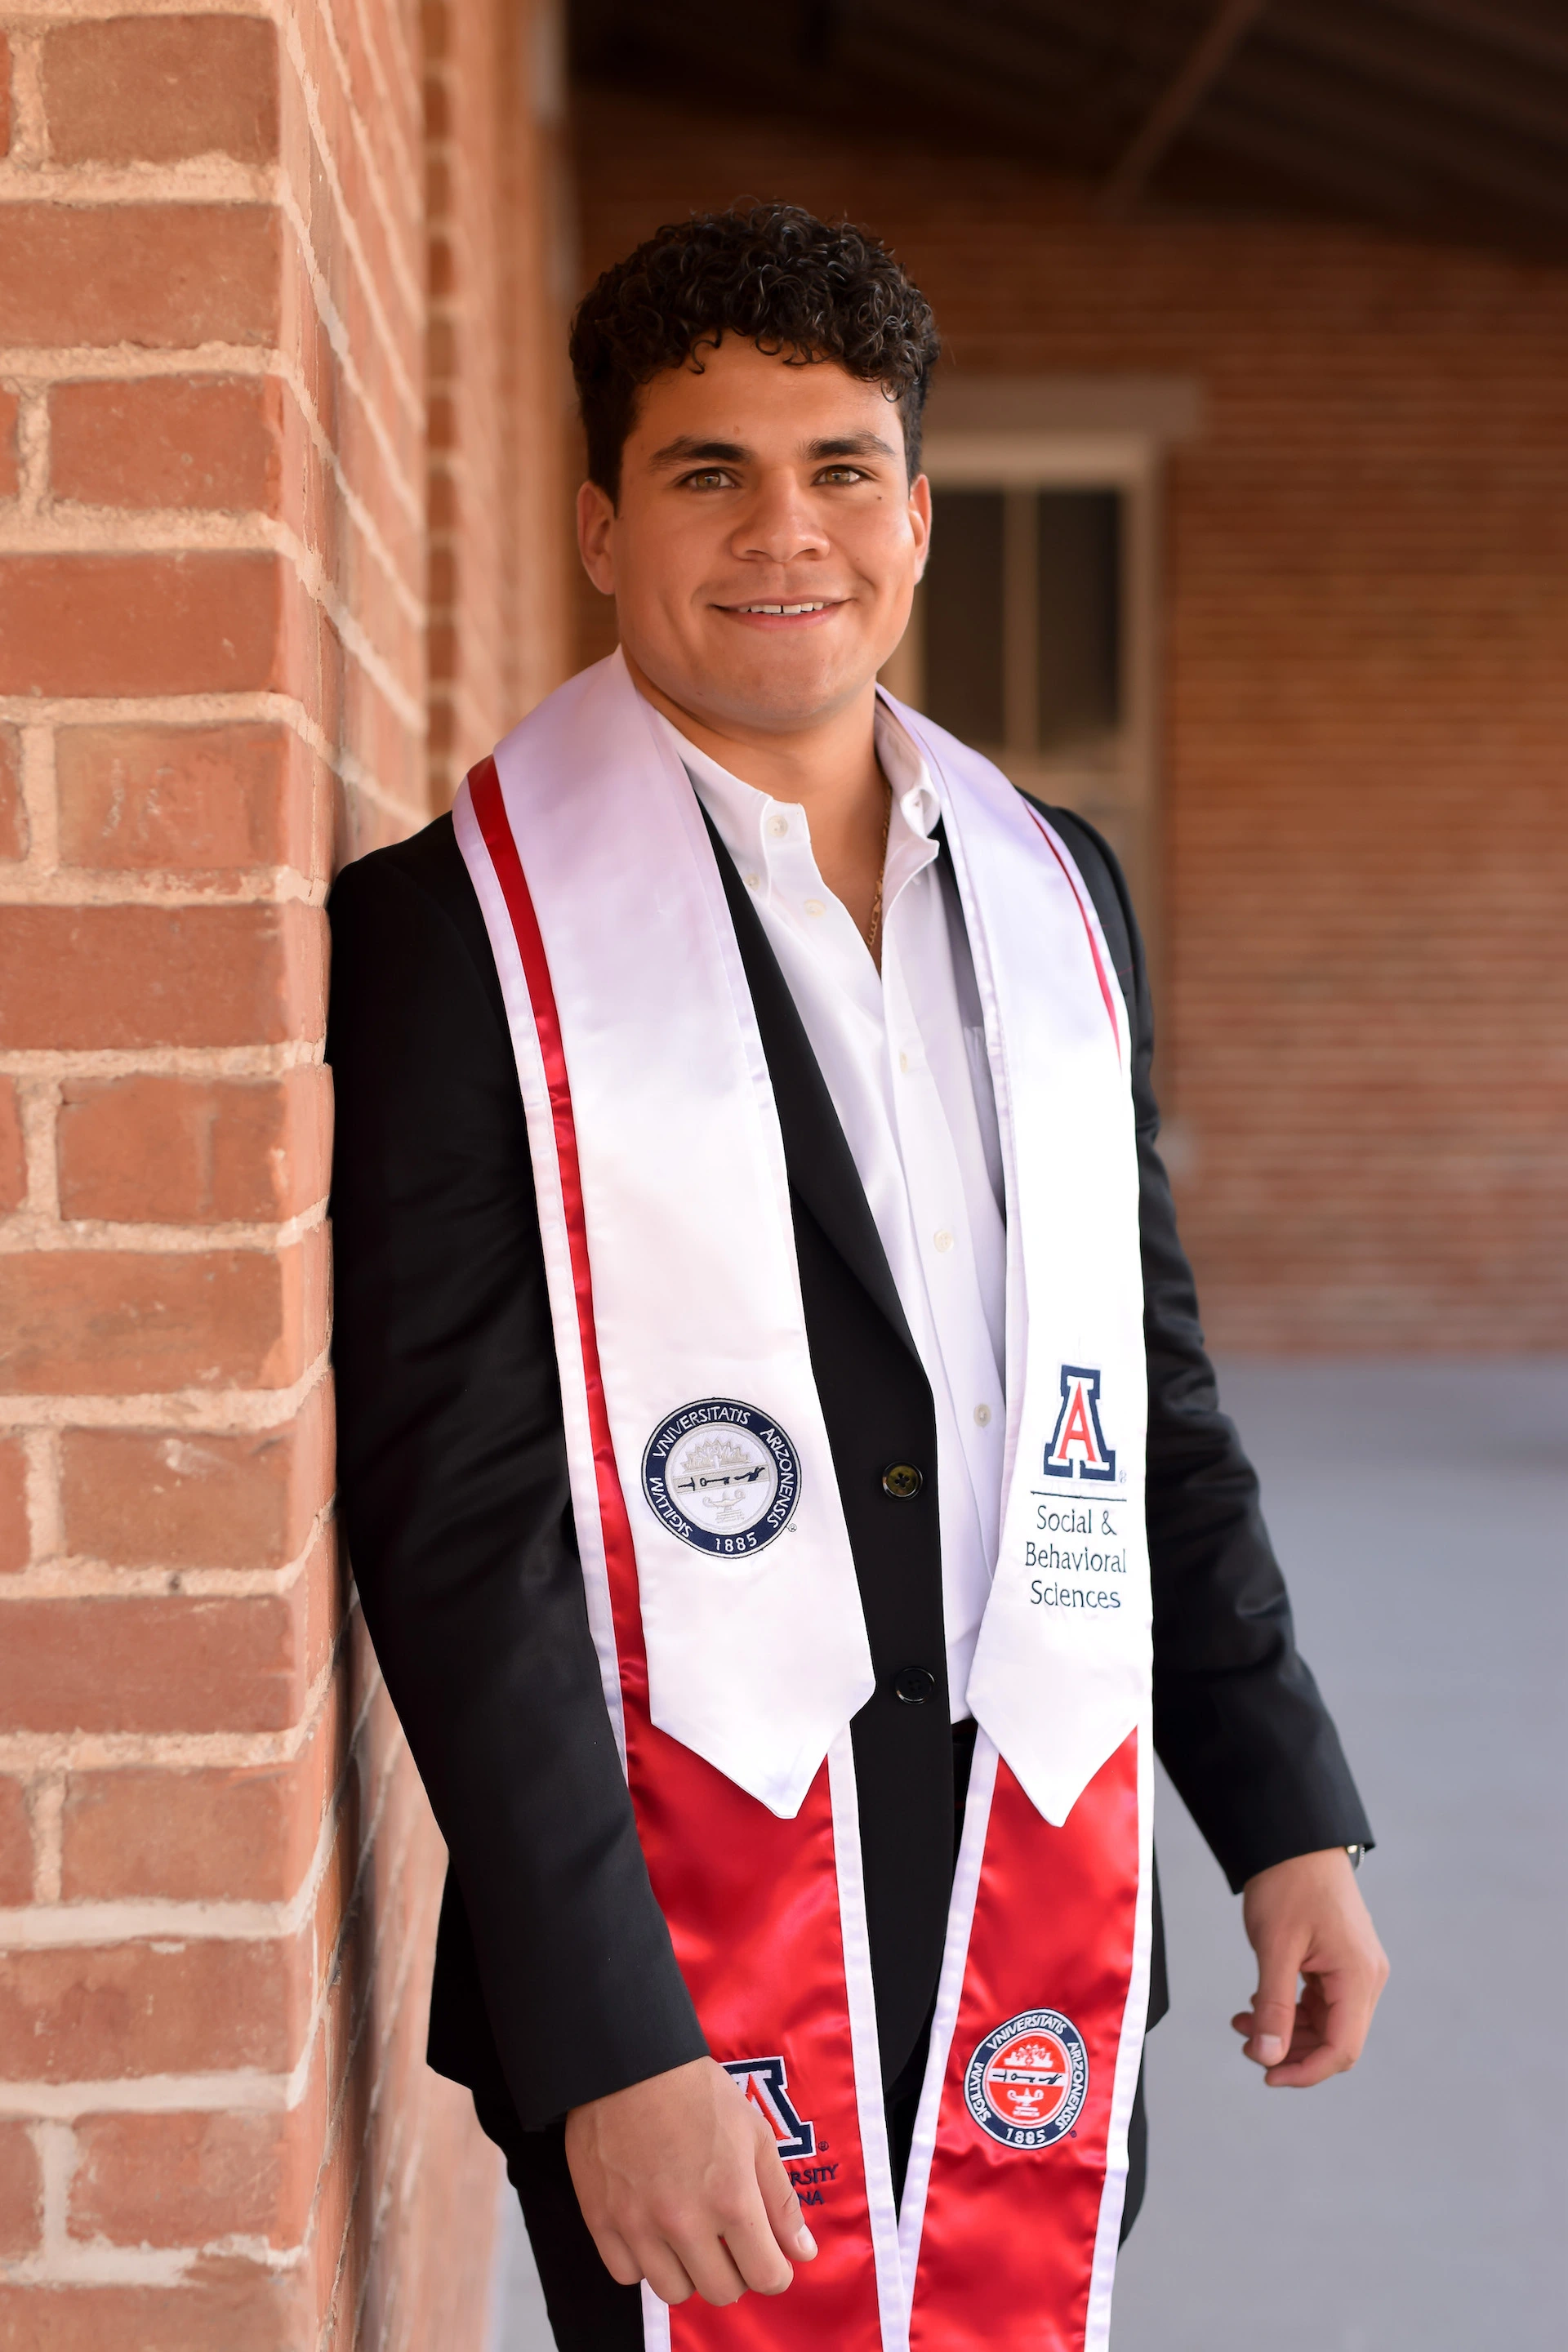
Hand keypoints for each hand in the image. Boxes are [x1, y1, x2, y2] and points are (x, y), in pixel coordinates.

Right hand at [564, 2056, 817, 2307]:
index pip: (766, 2277)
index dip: (775, 2271)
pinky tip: (650, 2229)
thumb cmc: (698, 2093)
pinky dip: (642, 2261)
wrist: (630, 2062)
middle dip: (734, 2272)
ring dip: (688, 2271)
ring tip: (688, 2234)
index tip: (769, 2257)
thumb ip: (781, 2200)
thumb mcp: (754, 2135)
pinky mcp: (600, 2221)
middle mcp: (684, 2221)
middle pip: (721, 2292)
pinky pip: (626, 2275)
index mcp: (731, 2199)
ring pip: (673, 2292)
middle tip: (727, 2241)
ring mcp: (638, 2225)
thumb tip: (803, 2253)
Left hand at [1233, 1847, 1388, 2086]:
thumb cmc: (1287, 1885)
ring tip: (1243, 2021)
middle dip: (1290, 2050)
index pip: (1343, 2048)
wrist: (1293, 1840)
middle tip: (1246, 2044)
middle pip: (1335, 2040)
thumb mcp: (1275, 1948)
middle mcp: (1366, 1978)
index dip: (1306, 2071)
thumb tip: (1269, 2057)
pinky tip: (1258, 2002)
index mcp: (1358, 1977)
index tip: (1268, 2075)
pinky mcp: (1341, 1962)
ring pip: (1326, 2023)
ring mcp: (1356, 1970)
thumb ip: (1274, 2006)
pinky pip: (1321, 2002)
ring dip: (1287, 2030)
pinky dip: (1291, 2009)